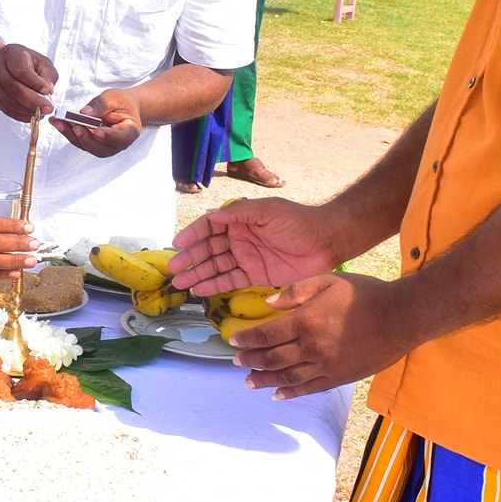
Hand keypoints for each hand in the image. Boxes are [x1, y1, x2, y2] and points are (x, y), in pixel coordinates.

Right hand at [0, 43, 57, 120]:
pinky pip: (6, 109)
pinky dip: (20, 115)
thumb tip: (49, 90)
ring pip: (10, 102)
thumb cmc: (21, 60)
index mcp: (11, 56)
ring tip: (41, 113)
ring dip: (27, 111)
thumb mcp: (39, 60)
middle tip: (48, 108)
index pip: (22, 72)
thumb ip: (47, 73)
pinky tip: (30, 115)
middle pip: (15, 89)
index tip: (48, 91)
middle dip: (34, 102)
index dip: (35, 83)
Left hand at [52, 88, 140, 157]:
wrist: (122, 107)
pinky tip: (57, 121)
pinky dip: (67, 131)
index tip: (99, 131)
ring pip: (86, 146)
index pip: (121, 138)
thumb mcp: (114, 97)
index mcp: (130, 132)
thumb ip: (101, 105)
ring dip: (71, 134)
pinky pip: (78, 140)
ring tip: (58, 121)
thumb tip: (84, 113)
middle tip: (74, 126)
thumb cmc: (121, 102)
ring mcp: (103, 146)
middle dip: (85, 137)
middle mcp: (116, 144)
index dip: (110, 137)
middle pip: (100, 148)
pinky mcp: (91, 144)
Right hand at [171, 197, 341, 294]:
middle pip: (209, 248)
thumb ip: (238, 213)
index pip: (210, 226)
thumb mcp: (267, 211)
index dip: (193, 235)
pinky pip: (231, 280)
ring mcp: (247, 257)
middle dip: (190, 259)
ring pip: (216, 266)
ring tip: (181, 284)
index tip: (177, 245)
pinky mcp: (256, 275)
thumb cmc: (298, 220)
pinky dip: (215, 285)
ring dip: (199, 274)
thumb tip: (210, 215)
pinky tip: (201, 290)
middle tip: (174, 270)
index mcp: (241, 219)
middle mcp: (240, 237)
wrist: (326, 241)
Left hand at [232, 272, 413, 399]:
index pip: (267, 334)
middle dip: (251, 361)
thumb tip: (270, 303)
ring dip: (265, 380)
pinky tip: (278, 395)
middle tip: (236, 362)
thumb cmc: (365, 295)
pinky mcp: (339, 377)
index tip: (234, 341)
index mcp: (306, 321)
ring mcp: (326, 365)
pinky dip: (291, 393)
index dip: (248, 339)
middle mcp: (312, 347)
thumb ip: (296, 291)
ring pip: (287, 377)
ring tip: (249, 382)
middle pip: (273, 358)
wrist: (401, 317)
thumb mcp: (328, 280)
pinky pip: (310, 388)